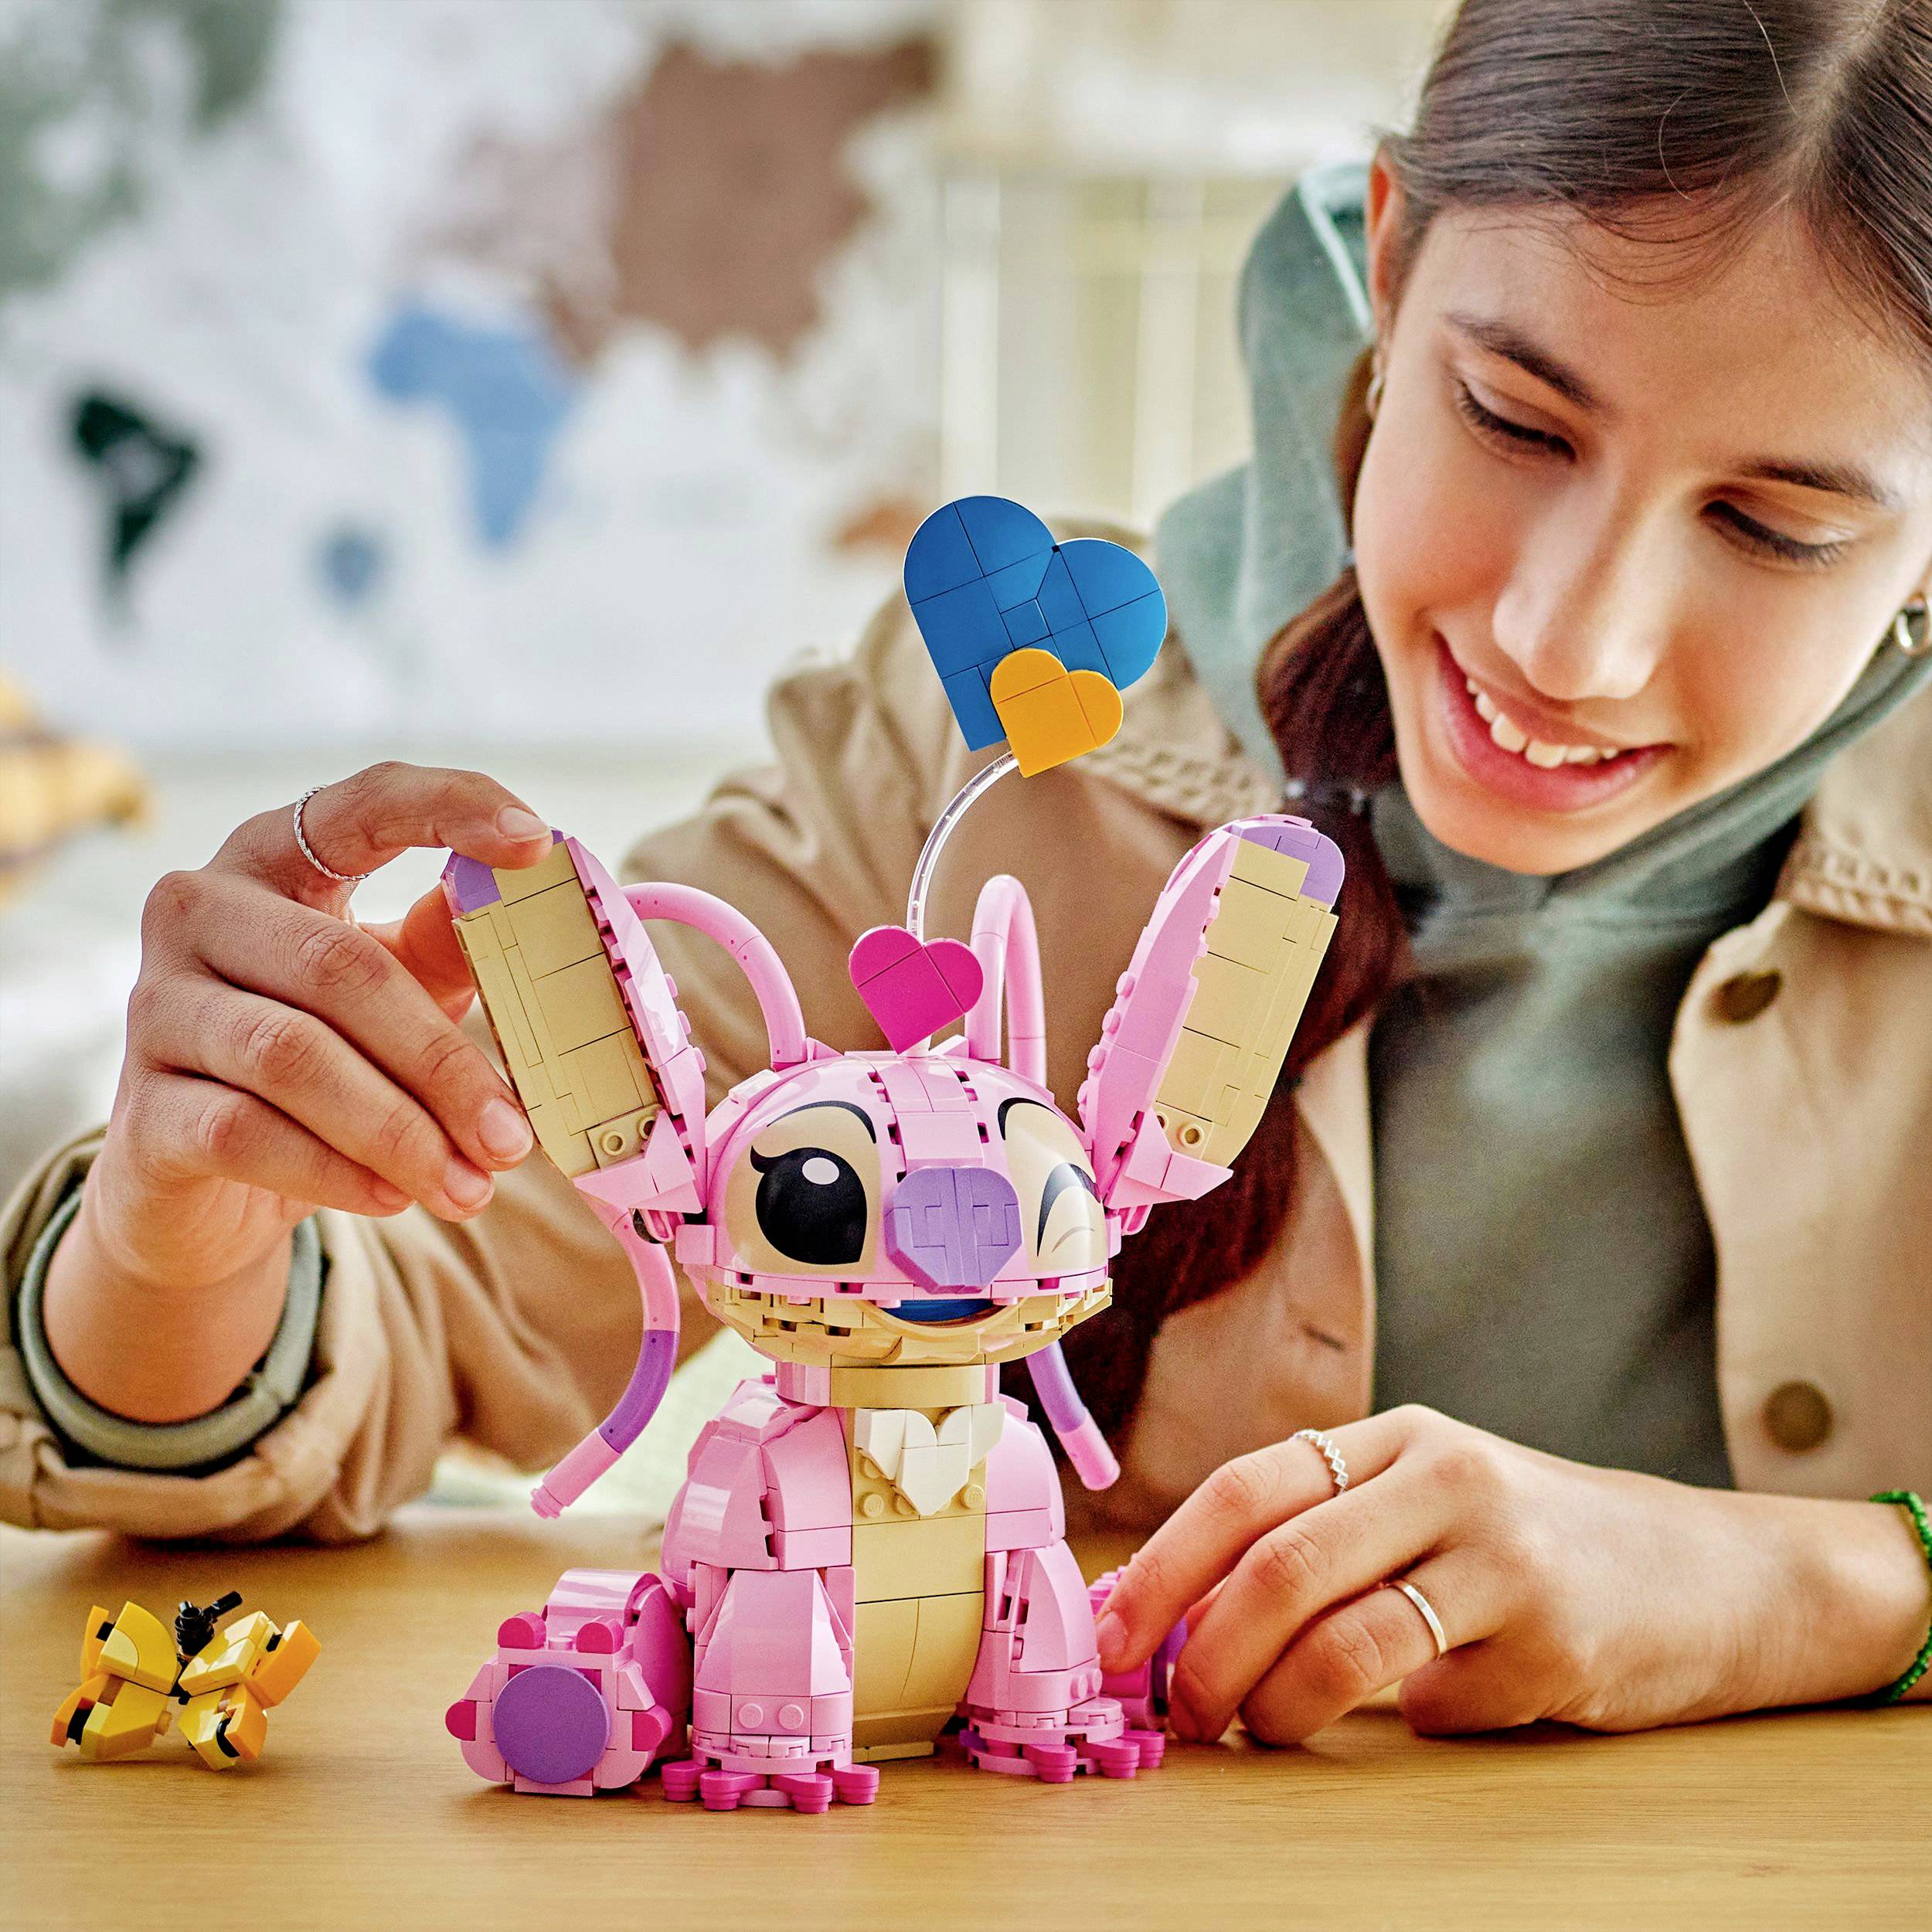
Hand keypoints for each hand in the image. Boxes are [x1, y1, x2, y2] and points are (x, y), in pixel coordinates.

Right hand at [84, 762, 552, 1296]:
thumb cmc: (322, 1056)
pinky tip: (396, 1198)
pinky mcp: (142, 1107)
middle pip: (338, 967)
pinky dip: (335, 1170)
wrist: (204, 1184)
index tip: (535, 842)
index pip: (360, 805)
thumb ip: (447, 946)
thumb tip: (517, 905)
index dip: (448, 808)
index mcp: (273, 860)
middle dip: (442, 1061)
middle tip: (514, 1137)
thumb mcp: (395, 989)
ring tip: (474, 1186)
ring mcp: (157, 1007)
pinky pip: (246, 1132)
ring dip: (401, 1131)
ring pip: (293, 1057)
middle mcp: (197, 912)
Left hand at [1093, 1405, 1921, 1742]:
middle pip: (1276, 1557)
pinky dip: (1381, 1719)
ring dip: (1270, 1700)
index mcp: (1393, 1436)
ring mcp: (1499, 1547)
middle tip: (1172, 1708)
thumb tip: (1177, 1620)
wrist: (1704, 1574)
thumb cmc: (1527, 1549)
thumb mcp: (1423, 1510)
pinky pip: (1425, 1690)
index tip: (1110, 1634)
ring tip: (1250, 1729)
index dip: (1162, 1564)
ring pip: (1338, 1629)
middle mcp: (1441, 1472)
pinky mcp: (1548, 1631)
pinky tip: (1396, 1719)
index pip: (1245, 1487)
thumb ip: (1320, 1542)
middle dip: (1200, 1643)